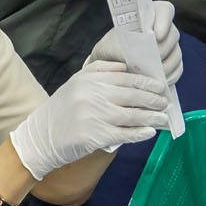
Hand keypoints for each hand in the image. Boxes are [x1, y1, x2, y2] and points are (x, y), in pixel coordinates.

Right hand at [9, 64, 171, 178]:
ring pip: (132, 116)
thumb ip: (99, 70)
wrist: (41, 137)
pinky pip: (125, 134)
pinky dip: (140, 133)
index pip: (125, 78)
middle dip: (153, 99)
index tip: (160, 86)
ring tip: (163, 117)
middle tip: (164, 102)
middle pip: (132, 96)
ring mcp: (95, 117)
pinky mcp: (96, 137)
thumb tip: (126, 67)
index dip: (146, 83)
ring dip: (151, 117)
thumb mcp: (75, 82)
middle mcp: (93, 96)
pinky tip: (150, 131)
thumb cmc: (61, 110)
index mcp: (89, 80)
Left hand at [84, 0, 181, 83]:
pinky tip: (157, 83)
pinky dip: (169, 77)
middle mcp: (164, 27)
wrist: (111, 61)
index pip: (165, 10)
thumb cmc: (112, 48)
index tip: (155, 35)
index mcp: (149, 15)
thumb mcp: (111, 46)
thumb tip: (135, 58)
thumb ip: (123, 49)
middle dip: (161, 51)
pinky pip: (178, 69)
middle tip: (149, 63)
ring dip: (165, 67)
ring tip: (151, 77)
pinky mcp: (173, 61)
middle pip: (172, 36)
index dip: (164, 22)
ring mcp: (170, 44)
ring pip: (176, 54)